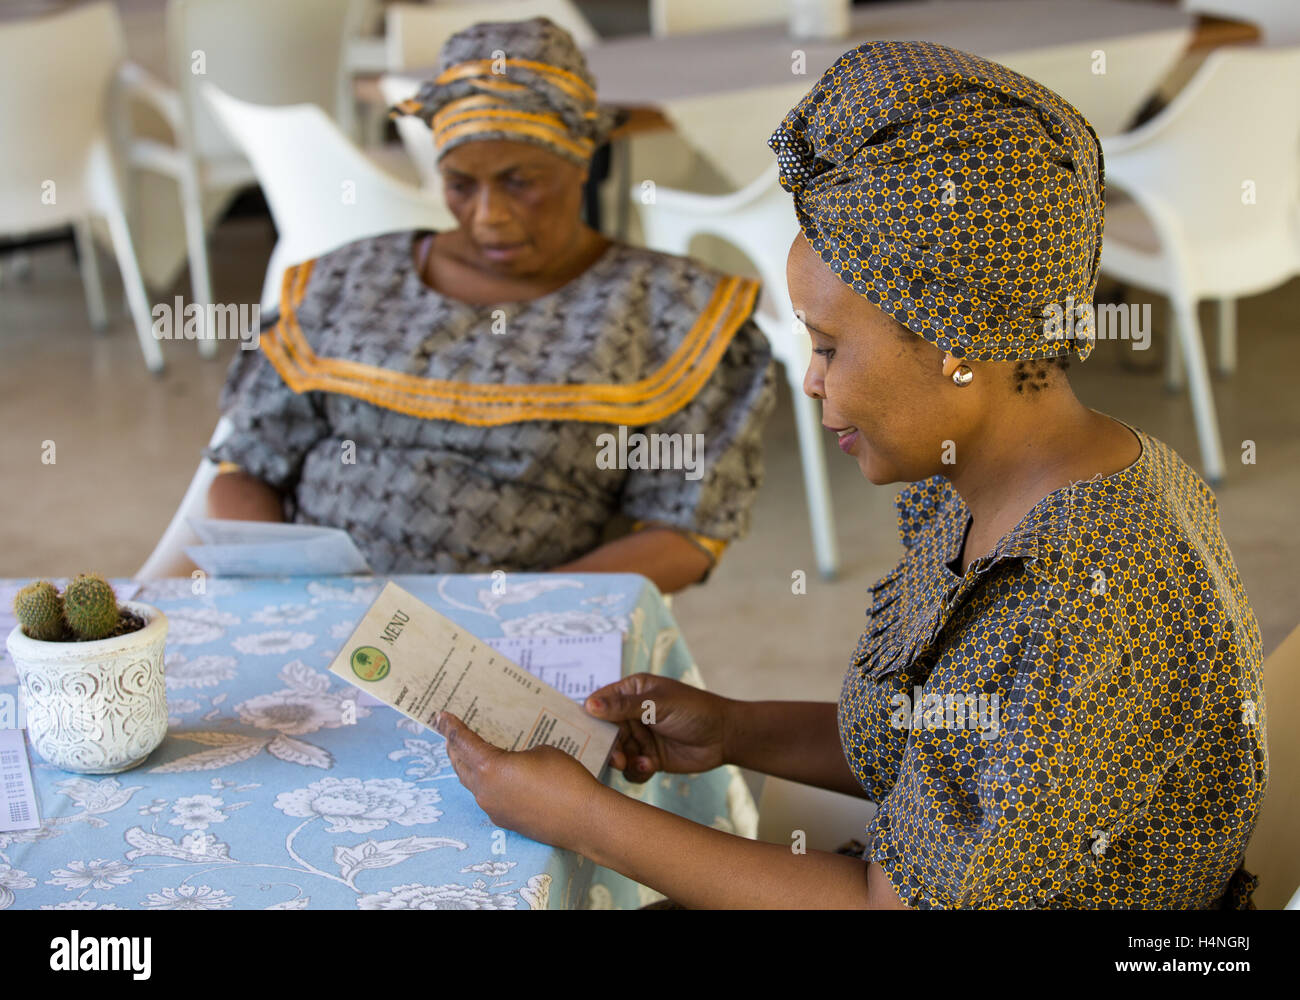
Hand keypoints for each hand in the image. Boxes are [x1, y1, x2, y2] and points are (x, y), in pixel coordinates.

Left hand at [432, 711, 602, 852]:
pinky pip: (488, 796)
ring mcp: (493, 809)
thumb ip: (518, 753)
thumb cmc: (566, 778)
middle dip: (454, 747)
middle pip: (460, 765)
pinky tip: (499, 776)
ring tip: (471, 752)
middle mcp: (484, 791)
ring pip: (472, 783)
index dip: (451, 727)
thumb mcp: (541, 750)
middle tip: (451, 732)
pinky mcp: (506, 821)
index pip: (462, 742)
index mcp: (490, 767)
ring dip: (468, 766)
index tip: (441, 716)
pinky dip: (486, 782)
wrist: (585, 820)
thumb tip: (513, 763)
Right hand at [584, 673, 730, 782]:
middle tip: (617, 758)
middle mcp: (631, 714)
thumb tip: (589, 705)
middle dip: (608, 747)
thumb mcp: (658, 704)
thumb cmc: (694, 710)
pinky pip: (630, 769)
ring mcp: (639, 737)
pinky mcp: (648, 758)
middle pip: (604, 733)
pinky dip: (637, 770)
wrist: (724, 736)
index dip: (588, 717)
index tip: (580, 734)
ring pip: (616, 753)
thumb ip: (624, 706)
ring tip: (639, 762)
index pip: (599, 703)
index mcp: (631, 692)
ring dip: (623, 761)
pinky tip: (650, 766)